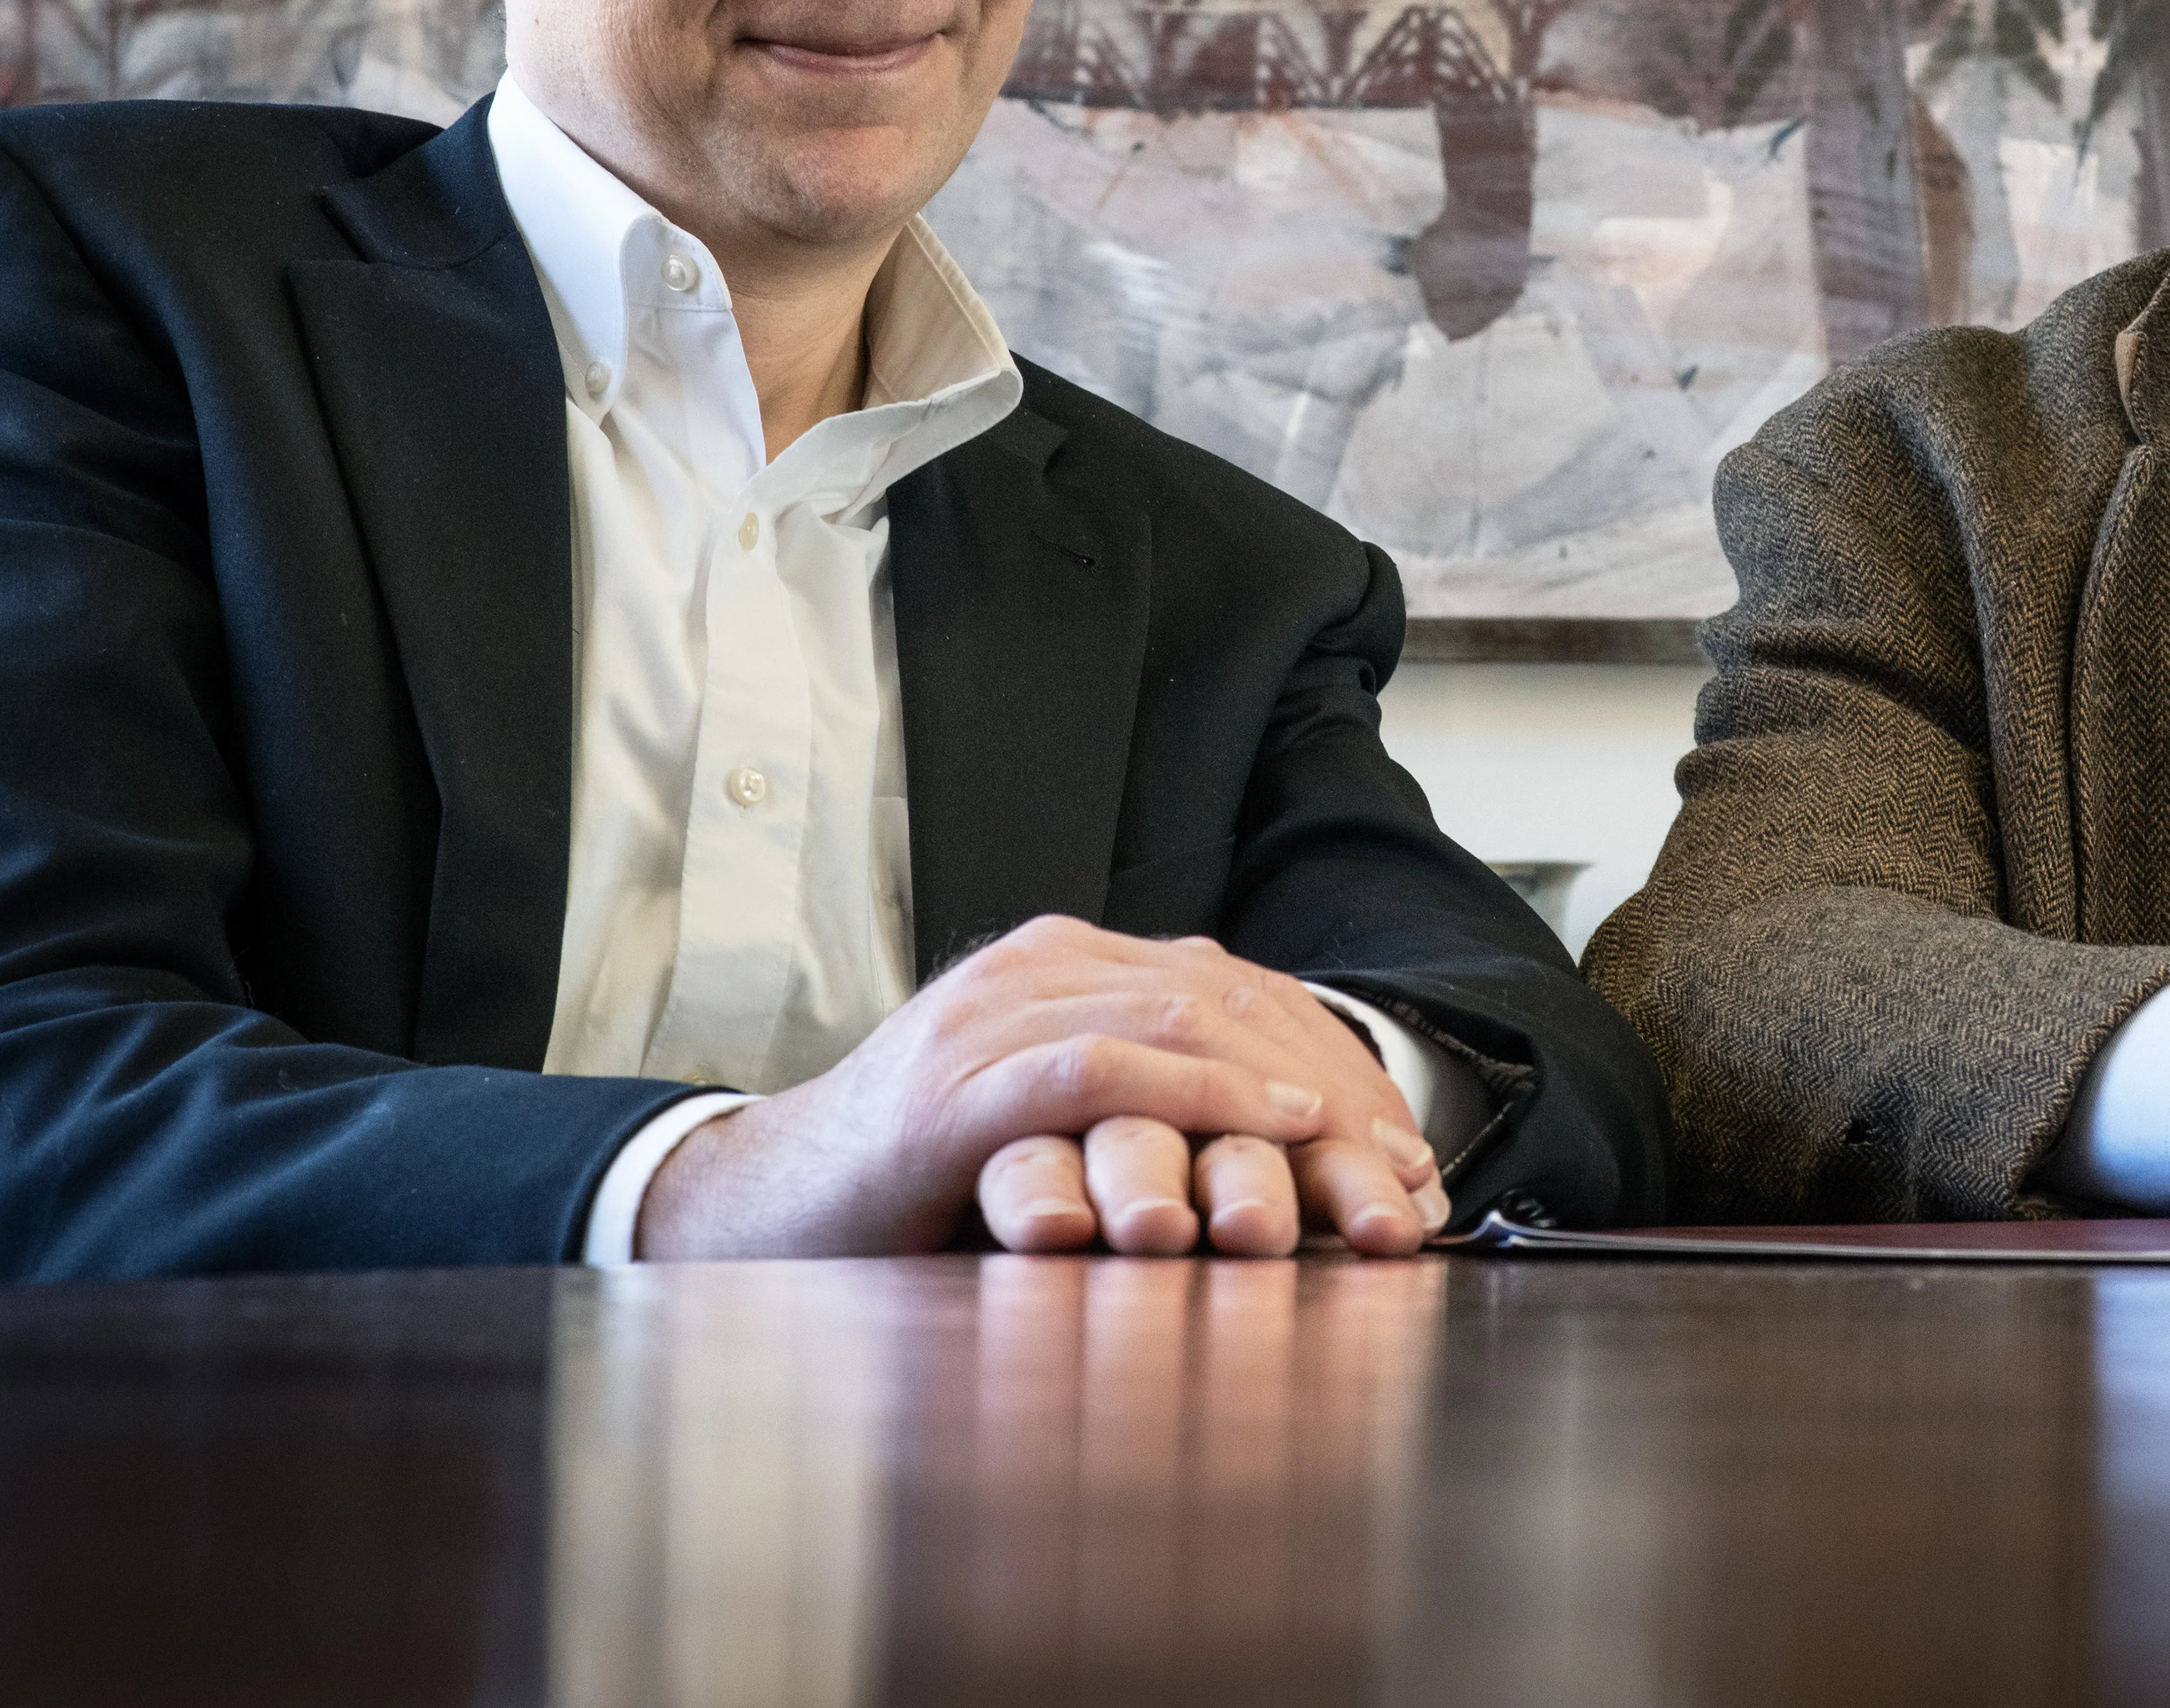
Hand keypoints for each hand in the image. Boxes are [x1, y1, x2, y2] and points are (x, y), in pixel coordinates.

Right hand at [635, 915, 1447, 1261]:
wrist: (761, 1205)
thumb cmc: (917, 1183)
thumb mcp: (1054, 1126)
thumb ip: (1142, 1109)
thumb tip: (1291, 1159)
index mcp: (1067, 963)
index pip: (1235, 991)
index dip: (1335, 1064)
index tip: (1408, 1154)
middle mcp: (1039, 967)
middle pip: (1226, 1001)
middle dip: (1334, 1088)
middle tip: (1406, 1172)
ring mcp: (995, 1015)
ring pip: (1181, 1023)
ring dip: (1290, 1098)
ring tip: (1364, 1156)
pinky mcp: (960, 1084)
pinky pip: (1100, 1070)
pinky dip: (1200, 1100)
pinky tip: (1272, 1130)